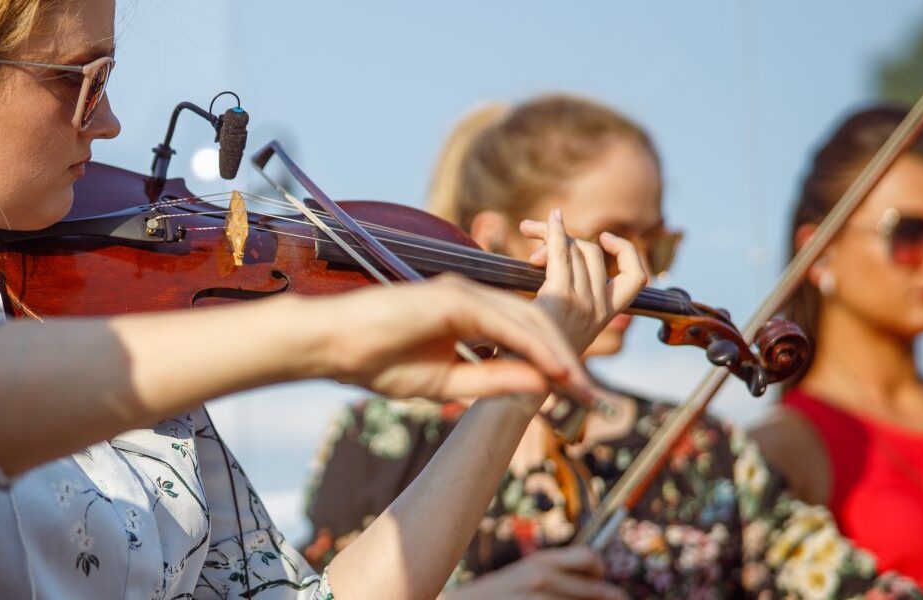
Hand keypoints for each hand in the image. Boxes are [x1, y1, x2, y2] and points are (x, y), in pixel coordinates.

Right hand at [310, 273, 601, 405]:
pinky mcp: (451, 298)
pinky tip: (550, 368)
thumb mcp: (446, 382)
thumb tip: (539, 384)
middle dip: (565, 358)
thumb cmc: (378, 363)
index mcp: (466, 314)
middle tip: (589, 395)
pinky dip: (530, 345)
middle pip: (534, 323)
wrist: (333, 347)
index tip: (576, 396)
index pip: (522, 335)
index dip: (551, 363)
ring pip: (525, 319)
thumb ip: (492, 380)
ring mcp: (461, 293)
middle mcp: (469, 297)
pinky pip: (502, 321)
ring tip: (579, 386)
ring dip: (555, 353)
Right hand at [440, 547, 626, 599]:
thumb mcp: (521, 576)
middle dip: (610, 597)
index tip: (601, 581)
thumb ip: (551, 575)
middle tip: (616, 599)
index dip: (601, 571)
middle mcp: (543, 580)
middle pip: (600, 590)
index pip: (590, 557)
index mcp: (539, 562)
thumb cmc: (493, 597)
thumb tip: (594, 580)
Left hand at [520, 209, 648, 351]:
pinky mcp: (560, 300)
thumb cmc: (535, 356)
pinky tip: (539, 223)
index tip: (605, 238)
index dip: (627, 252)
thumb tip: (549, 260)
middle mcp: (600, 309)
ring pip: (575, 250)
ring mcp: (583, 305)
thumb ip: (569, 298)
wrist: (520, 387)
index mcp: (607, 315)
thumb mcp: (564, 328)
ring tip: (528, 238)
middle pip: (593, 253)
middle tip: (535, 239)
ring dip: (551, 235)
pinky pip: (559, 255)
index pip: (637, 279)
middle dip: (568, 237)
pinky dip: (551, 233)